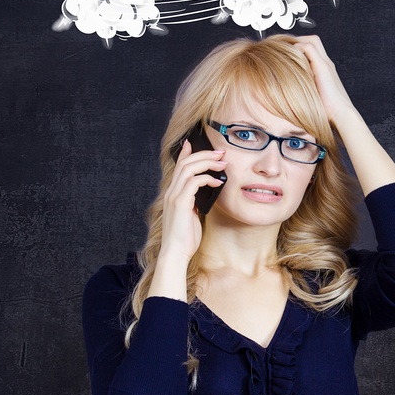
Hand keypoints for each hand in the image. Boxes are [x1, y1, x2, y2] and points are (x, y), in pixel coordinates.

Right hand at [158, 140, 226, 264]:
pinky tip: (218, 182)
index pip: (179, 167)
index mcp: (174, 194)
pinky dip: (207, 178)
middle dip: (204, 154)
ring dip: (207, 162)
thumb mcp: (191, 215)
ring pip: (189, 168)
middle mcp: (171, 192)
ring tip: (222, 163)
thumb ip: (195, 202)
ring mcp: (174, 196)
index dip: (186, 152)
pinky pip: (194, 182)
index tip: (194, 142)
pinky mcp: (180, 203)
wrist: (176, 252)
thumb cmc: (185, 237)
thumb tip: (206, 192)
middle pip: (185, 163)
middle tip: (220, 152)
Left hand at [293, 35, 356, 125]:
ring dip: (296, 43)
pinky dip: (297, 48)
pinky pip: (308, 47)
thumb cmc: (327, 111)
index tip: (285, 55)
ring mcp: (325, 63)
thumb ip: (303, 90)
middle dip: (297, 41)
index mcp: (324, 69)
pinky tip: (288, 57)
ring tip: (284, 51)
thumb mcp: (311, 98)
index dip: (298, 48)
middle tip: (283, 49)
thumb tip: (286, 93)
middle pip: (313, 40)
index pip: (312, 48)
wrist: (341, 115)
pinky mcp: (322, 66)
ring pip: (311, 41)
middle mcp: (326, 63)